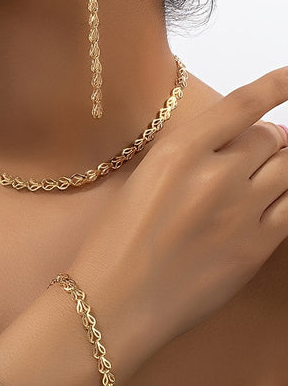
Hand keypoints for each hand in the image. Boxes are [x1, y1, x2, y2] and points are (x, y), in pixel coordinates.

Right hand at [68, 66, 287, 352]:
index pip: (240, 106)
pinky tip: (276, 198)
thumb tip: (230, 148)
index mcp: (176, 152)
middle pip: (269, 138)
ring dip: (281, 165)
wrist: (117, 300)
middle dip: (268, 141)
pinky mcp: (256, 247)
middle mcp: (214, 174)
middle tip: (257, 152)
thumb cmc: (115, 242)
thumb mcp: (142, 183)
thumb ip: (186, 159)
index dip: (275, 85)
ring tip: (263, 177)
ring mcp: (240, 211)